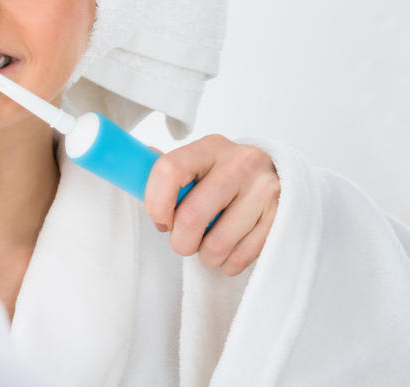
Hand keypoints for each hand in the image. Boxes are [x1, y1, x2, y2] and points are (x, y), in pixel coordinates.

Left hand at [144, 135, 279, 276]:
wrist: (279, 176)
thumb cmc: (222, 176)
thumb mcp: (198, 164)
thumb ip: (167, 172)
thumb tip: (126, 173)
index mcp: (210, 146)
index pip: (169, 169)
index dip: (155, 202)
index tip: (160, 219)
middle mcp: (241, 162)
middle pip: (192, 216)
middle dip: (180, 240)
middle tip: (183, 241)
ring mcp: (266, 189)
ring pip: (218, 243)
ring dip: (205, 255)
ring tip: (207, 247)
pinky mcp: (283, 216)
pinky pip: (242, 256)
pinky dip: (228, 263)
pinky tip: (228, 250)